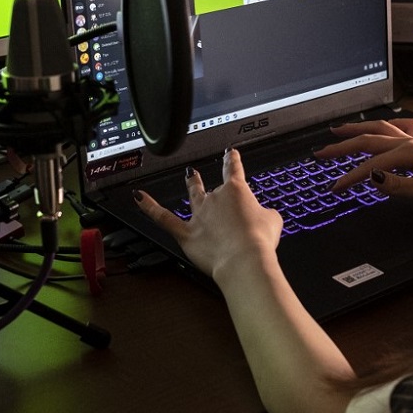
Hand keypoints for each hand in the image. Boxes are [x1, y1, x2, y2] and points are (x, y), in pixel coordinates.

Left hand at [135, 149, 282, 278]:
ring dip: (192, 185)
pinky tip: (138, 197)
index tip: (230, 153)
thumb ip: (267, 214)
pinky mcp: (187, 233)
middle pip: (213, 187)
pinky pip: (163, 218)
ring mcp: (199, 215)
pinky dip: (149, 207)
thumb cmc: (259, 240)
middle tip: (207, 173)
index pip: (233, 170)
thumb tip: (265, 216)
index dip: (232, 160)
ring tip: (189, 176)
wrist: (244, 259)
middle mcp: (215, 199)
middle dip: (212, 182)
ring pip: (193, 196)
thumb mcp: (274, 220)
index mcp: (237, 192)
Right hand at [315, 118, 412, 204]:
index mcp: (406, 152)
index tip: (334, 188)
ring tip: (338, 130)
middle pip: (367, 140)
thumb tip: (372, 178)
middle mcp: (407, 141)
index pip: (370, 167)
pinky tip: (378, 127)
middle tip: (321, 153)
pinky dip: (383, 126)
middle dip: (342, 146)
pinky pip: (398, 127)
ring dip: (356, 129)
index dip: (349, 178)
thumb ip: (396, 186)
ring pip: (378, 128)